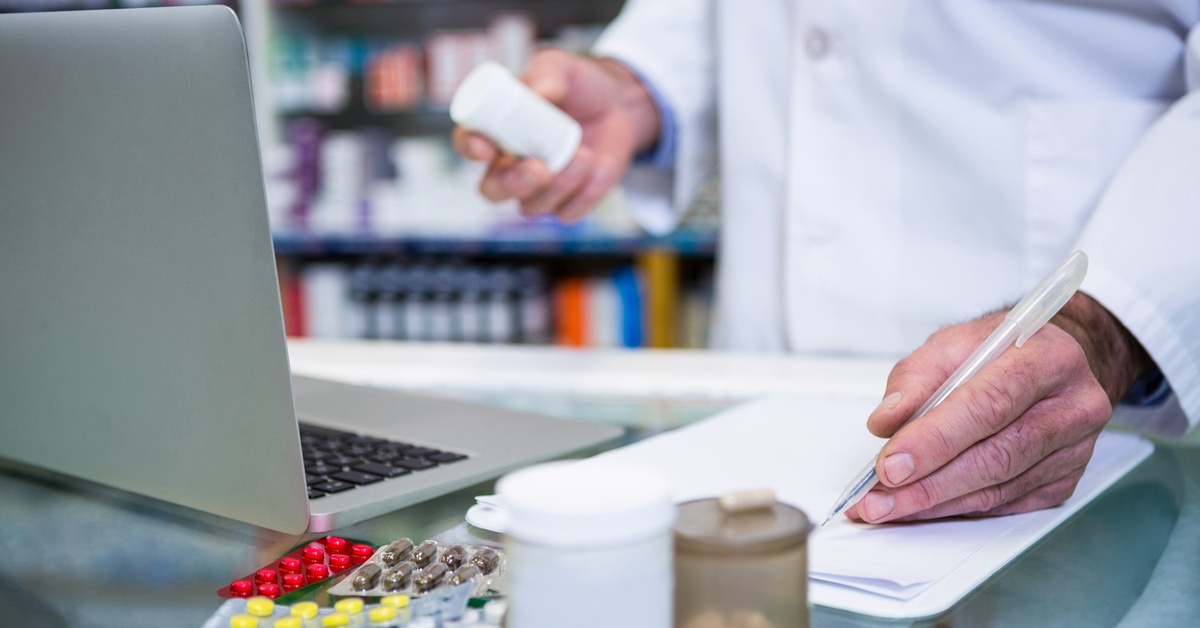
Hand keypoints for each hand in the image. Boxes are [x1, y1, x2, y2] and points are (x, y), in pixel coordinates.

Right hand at [452, 49, 659, 221]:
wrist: (620, 103)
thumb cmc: (579, 83)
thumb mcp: (561, 66)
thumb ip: (548, 74)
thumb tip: (542, 94)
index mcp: (497, 130)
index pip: (469, 143)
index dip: (471, 148)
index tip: (487, 147)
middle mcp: (509, 166)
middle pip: (492, 191)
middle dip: (513, 184)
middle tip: (540, 169)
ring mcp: (538, 189)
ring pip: (532, 206)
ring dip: (560, 185)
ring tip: (586, 154)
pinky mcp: (567, 203)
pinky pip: (567, 213)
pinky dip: (586, 194)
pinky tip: (601, 167)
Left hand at [847, 292, 1152, 522]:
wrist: (1050, 361)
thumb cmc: (1000, 351)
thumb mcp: (952, 344)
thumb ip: (915, 379)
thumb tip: (886, 422)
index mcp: (1047, 359)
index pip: (988, 406)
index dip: (935, 440)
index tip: (890, 465)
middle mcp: (1072, 406)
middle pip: (995, 456)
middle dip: (927, 484)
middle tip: (878, 499)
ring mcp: (1074, 449)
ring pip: (998, 488)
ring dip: (936, 503)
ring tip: (889, 507)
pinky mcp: (1065, 480)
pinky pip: (1005, 504)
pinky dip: (958, 509)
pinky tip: (924, 508)